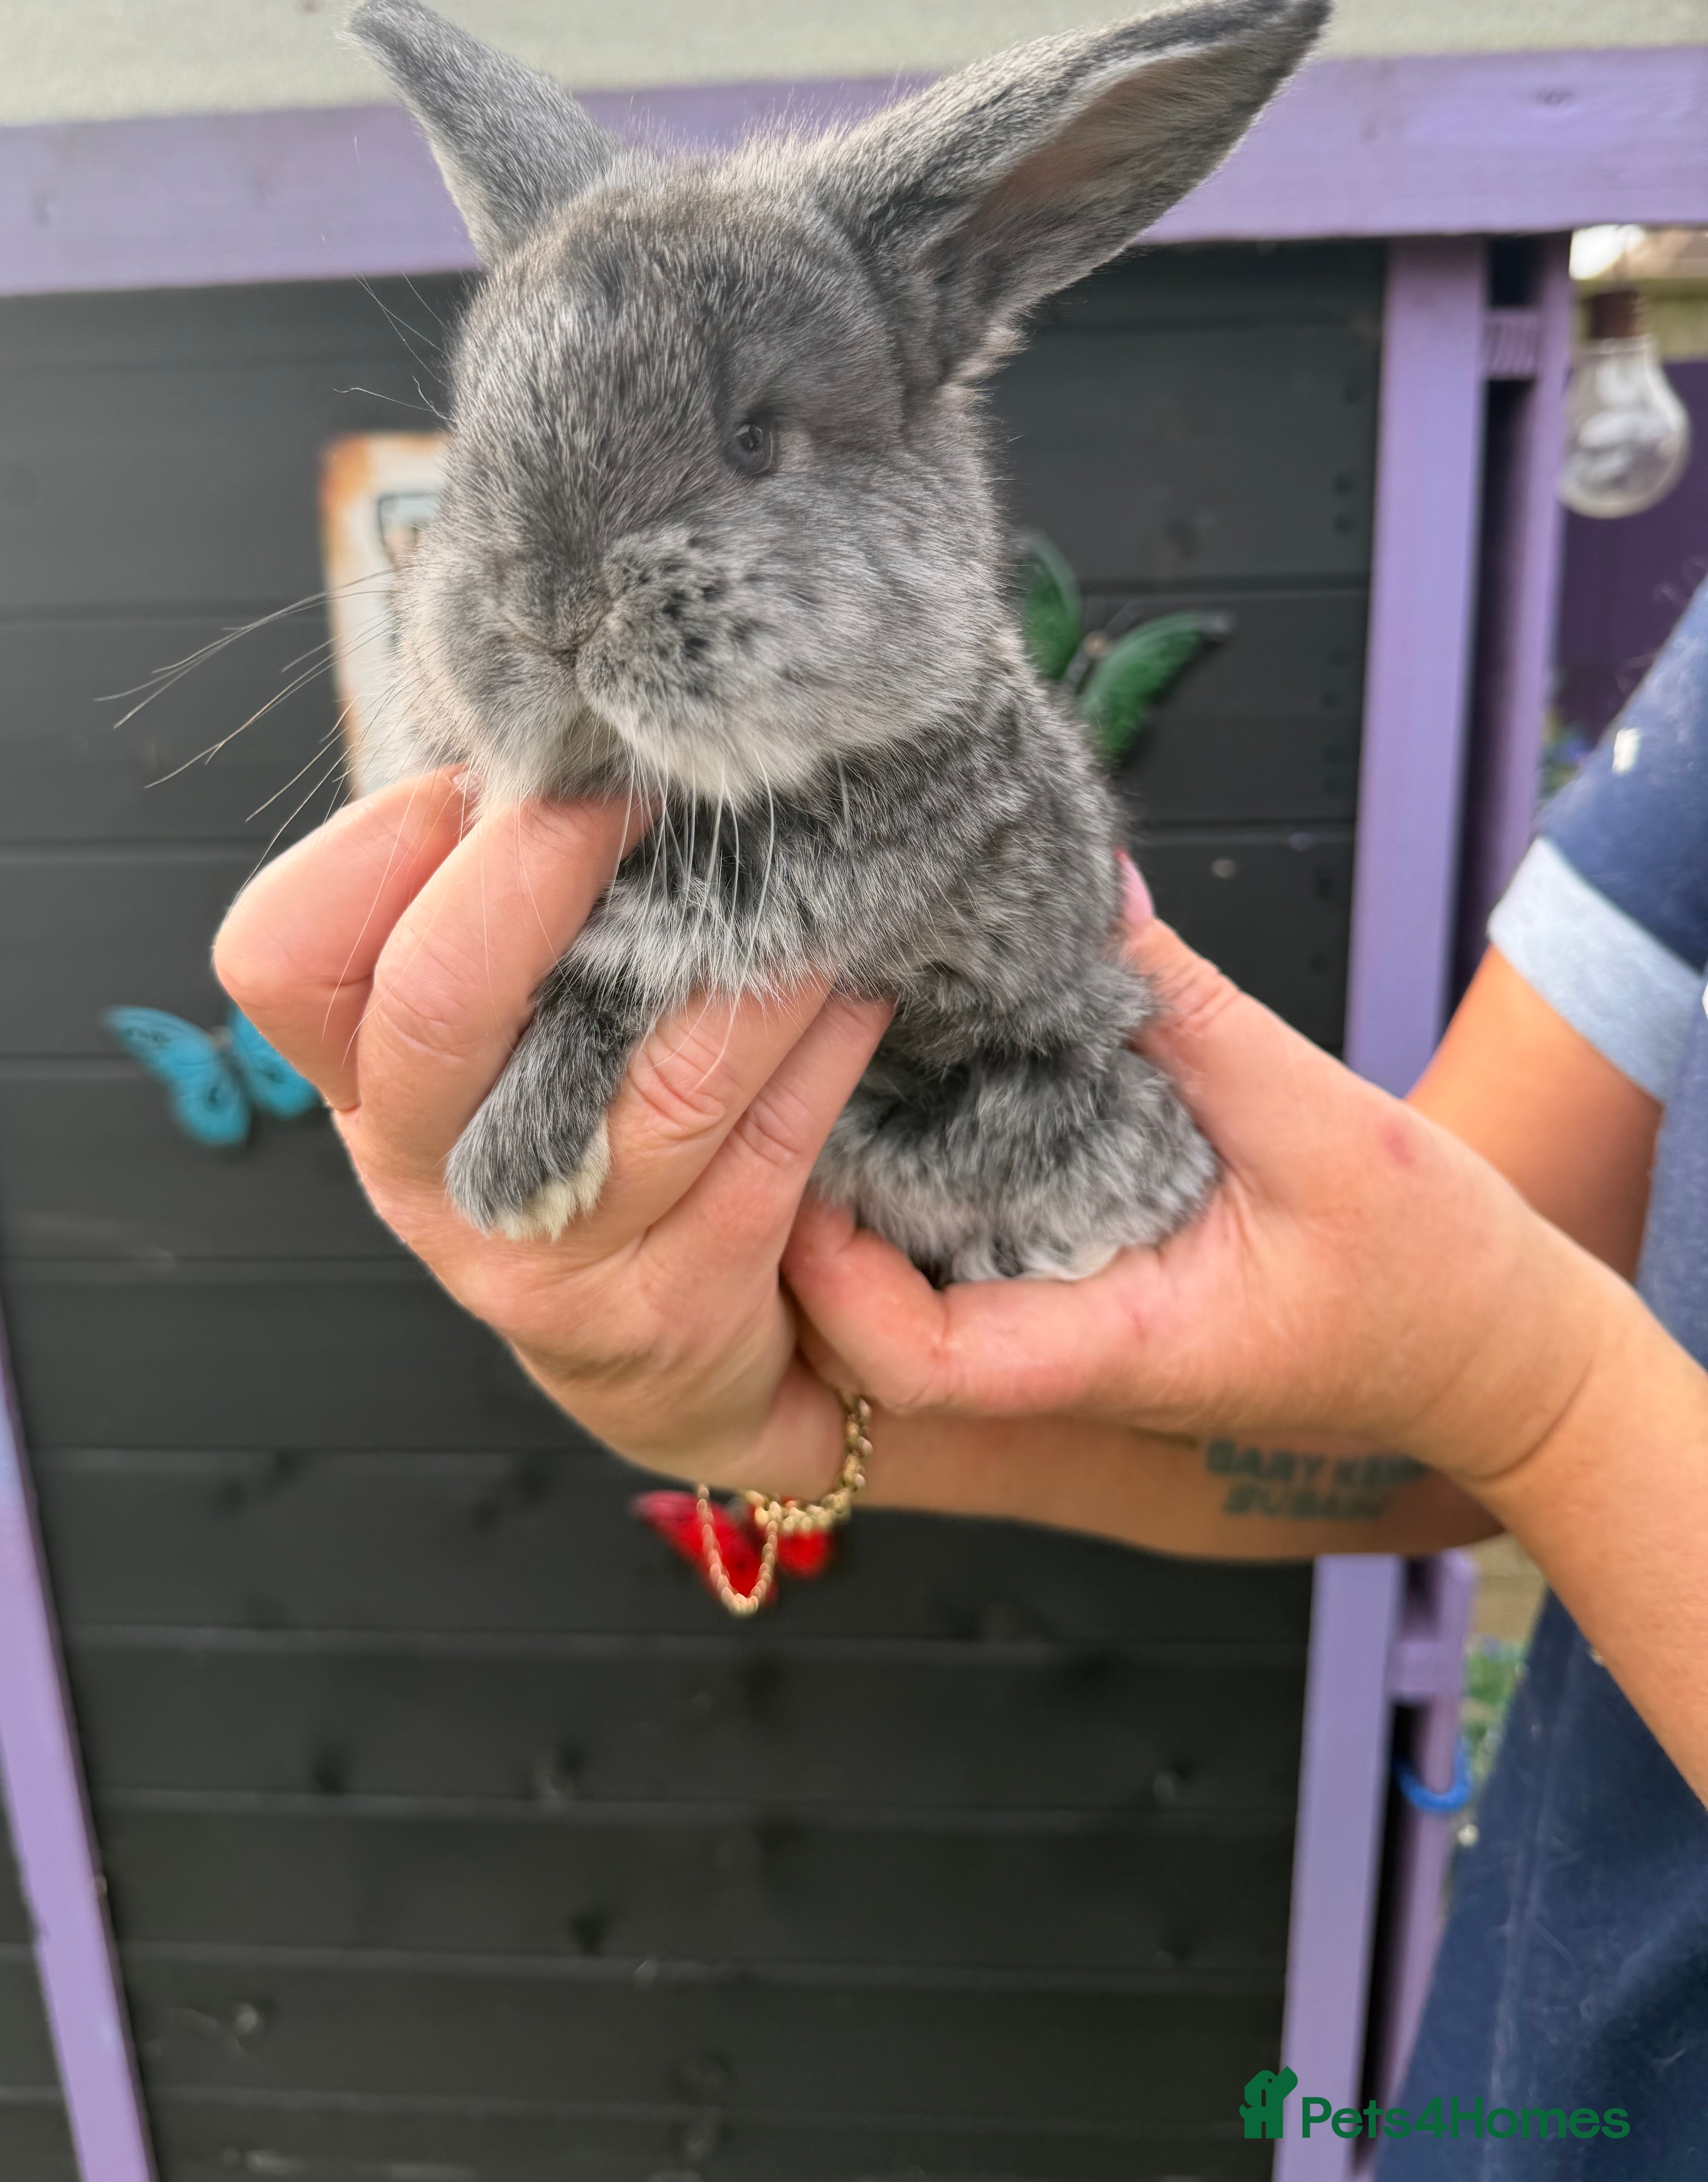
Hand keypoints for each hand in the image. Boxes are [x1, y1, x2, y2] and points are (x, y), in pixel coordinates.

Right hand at [213, 771, 888, 1495]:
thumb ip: (492, 913)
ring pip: (660, 1078)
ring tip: (802, 877)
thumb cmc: (578, 1136)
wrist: (665, 1369)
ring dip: (746, 956)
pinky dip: (824, 1045)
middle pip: (441, 1003)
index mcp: (367, 1090)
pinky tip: (854, 986)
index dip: (376, 849)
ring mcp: (548, 1257)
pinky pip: (766, 1146)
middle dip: (548, 867)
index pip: (282, 959)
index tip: (488, 781)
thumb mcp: (499, 1042)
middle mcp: (431, 1180)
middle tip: (641, 791)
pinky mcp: (675, 1309)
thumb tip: (555, 739)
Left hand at [785, 898, 1625, 1494]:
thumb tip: (1095, 891)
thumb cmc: (1425, 1268)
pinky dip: (936, 1175)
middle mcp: (1075, 1347)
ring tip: (813, 1066)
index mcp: (1118, 1343)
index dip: (838, 1282)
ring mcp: (1081, 1325)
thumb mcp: (1320, 1120)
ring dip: (863, 1196)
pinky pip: (984, 1247)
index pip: (925, 1361)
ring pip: (924, 1287)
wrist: (1487, 1348)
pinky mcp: (1099, 1285)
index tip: (804, 1168)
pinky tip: (912, 1080)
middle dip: (813, 1226)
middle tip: (765, 1083)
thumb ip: (1195, 1014)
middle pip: (887, 1325)